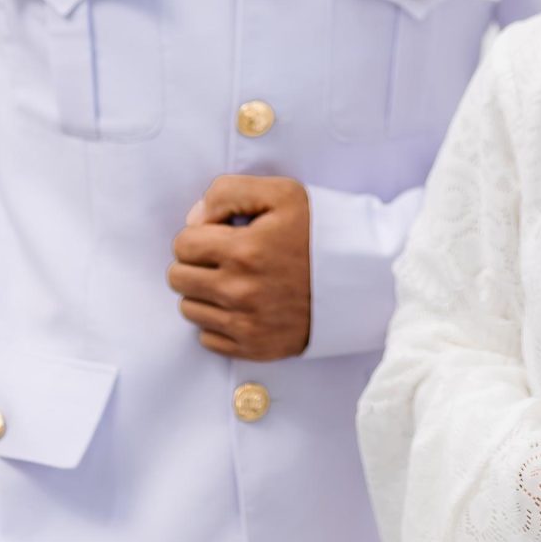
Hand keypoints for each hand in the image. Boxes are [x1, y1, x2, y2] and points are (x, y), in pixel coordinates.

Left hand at [168, 175, 312, 358]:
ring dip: (204, 292)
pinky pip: (207, 339)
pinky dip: (218, 322)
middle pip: (178, 278)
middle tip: (224, 257)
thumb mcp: (282, 193)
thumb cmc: (321, 232)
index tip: (221, 235)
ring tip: (235, 280)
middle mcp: (239, 291)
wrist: (361, 279)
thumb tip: (193, 220)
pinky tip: (242, 306)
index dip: (199, 234)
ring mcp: (246, 324)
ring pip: (189, 309)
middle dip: (196, 263)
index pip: (182, 244)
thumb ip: (228, 193)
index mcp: (244, 251)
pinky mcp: (254, 348)